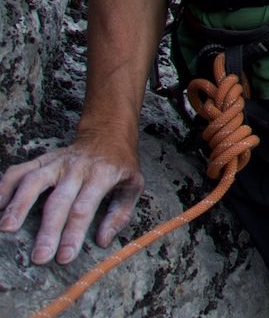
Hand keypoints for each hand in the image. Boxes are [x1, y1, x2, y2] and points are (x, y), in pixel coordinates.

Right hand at [0, 138, 143, 264]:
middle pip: (58, 200)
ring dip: (18, 205)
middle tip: (39, 257)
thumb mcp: (133, 185)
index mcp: (102, 174)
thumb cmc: (120, 165)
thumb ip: (120, 214)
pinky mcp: (41, 159)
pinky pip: (18, 171)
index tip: (65, 257)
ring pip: (33, 181)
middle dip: (48, 231)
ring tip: (7, 228)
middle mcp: (77, 168)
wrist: (107, 134)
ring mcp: (56, 162)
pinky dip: (4, 187)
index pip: (85, 208)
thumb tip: (102, 241)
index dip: (73, 234)